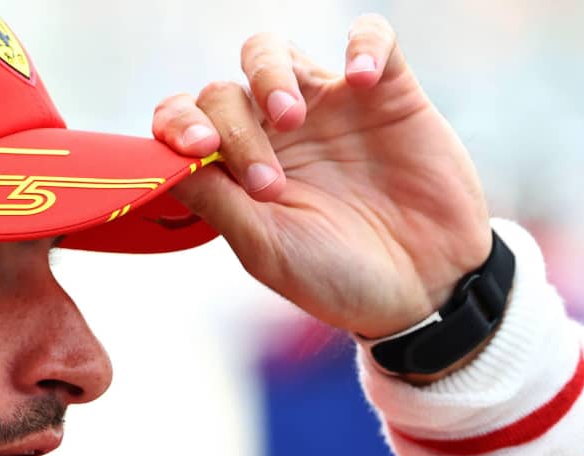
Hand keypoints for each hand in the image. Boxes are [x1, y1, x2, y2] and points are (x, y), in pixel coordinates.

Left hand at [154, 15, 491, 338]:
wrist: (426, 291)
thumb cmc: (341, 278)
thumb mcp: (268, 250)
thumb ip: (215, 203)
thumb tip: (157, 165)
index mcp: (238, 169)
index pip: (187, 121)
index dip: (179, 124)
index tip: (198, 151)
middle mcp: (275, 131)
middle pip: (226, 89)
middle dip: (234, 128)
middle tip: (267, 182)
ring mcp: (330, 106)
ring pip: (274, 51)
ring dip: (270, 74)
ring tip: (292, 115)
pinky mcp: (388, 92)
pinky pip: (371, 36)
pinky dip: (363, 44)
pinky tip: (362, 77)